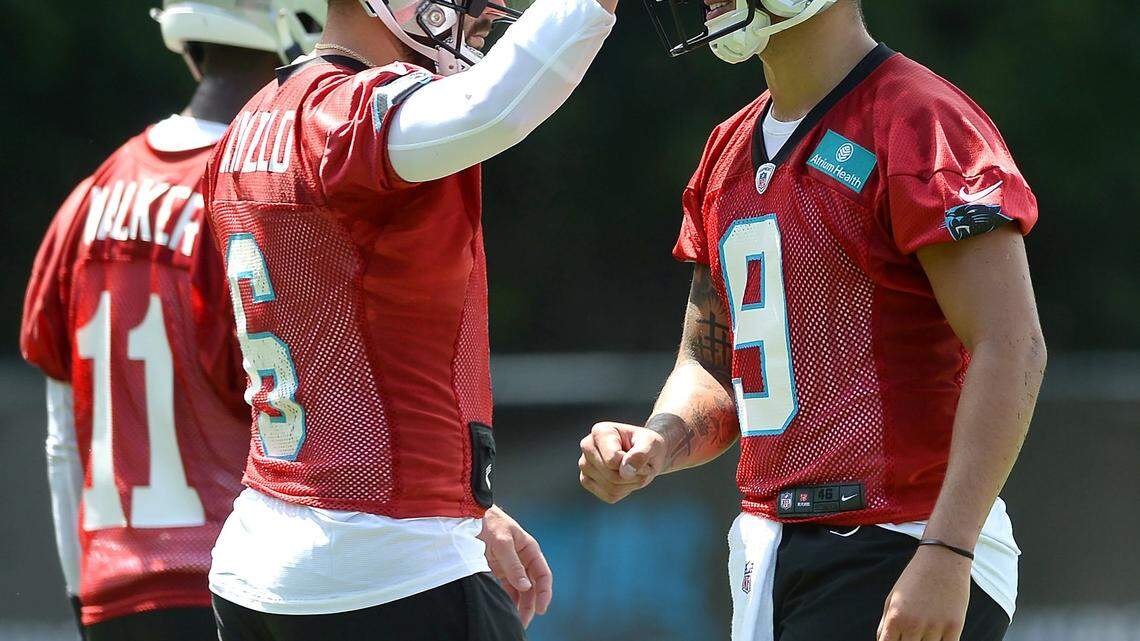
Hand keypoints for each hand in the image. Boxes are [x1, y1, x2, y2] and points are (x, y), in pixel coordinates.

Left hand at [479, 506, 552, 627]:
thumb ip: (513, 564)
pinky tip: (504, 609)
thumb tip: (525, 587)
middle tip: (523, 621)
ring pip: (519, 590)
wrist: (466, 514)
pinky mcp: (496, 569)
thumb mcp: (502, 542)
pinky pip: (505, 588)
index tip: (541, 609)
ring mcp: (509, 565)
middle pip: (531, 586)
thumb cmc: (488, 522)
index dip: (544, 592)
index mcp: (529, 549)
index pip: (542, 574)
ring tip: (514, 620)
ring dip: (518, 605)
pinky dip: (506, 599)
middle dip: (530, 604)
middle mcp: (522, 559)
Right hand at [578, 421, 667, 503]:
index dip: (633, 463)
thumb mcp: (651, 443)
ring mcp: (585, 465)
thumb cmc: (647, 444)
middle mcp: (587, 446)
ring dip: (631, 484)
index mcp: (600, 432)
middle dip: (633, 476)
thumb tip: (625, 472)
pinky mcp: (586, 480)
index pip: (612, 460)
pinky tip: (627, 480)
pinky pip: (609, 496)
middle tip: (644, 467)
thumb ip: (641, 454)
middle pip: (611, 475)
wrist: (645, 454)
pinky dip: (624, 492)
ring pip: (611, 488)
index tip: (642, 454)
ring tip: (636, 472)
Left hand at [877, 545, 972, 640]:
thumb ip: (886, 624)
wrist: (943, 559)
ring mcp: (935, 627)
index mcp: (895, 617)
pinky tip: (938, 634)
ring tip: (926, 627)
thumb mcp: (893, 598)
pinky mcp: (954, 627)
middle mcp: (913, 625)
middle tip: (912, 633)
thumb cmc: (914, 579)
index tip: (896, 640)